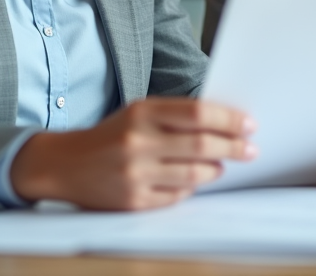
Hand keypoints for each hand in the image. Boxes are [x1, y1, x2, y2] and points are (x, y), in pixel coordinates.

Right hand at [9, 97, 256, 209]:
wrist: (64, 165)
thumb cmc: (111, 135)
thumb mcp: (138, 113)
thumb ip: (175, 116)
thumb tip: (224, 123)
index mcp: (141, 112)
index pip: (198, 113)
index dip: (229, 119)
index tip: (249, 124)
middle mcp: (138, 142)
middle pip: (202, 145)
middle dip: (234, 147)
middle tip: (250, 149)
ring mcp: (135, 174)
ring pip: (195, 175)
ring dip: (216, 169)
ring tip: (223, 164)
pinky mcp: (133, 202)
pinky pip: (178, 197)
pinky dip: (192, 188)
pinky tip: (195, 180)